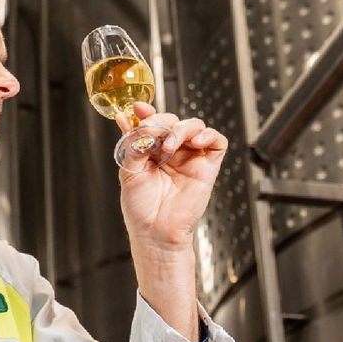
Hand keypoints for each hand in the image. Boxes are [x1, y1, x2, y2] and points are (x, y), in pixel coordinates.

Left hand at [118, 101, 227, 249]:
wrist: (154, 232)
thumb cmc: (141, 208)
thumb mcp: (129, 169)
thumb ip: (133, 143)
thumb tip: (125, 118)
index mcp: (153, 150)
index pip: (154, 122)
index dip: (148, 112)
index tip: (139, 108)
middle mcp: (173, 152)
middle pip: (174, 120)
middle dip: (162, 121)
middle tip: (151, 132)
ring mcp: (191, 158)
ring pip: (195, 126)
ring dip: (181, 129)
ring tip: (168, 145)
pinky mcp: (208, 167)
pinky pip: (217, 142)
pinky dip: (209, 135)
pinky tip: (195, 142)